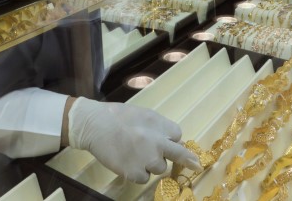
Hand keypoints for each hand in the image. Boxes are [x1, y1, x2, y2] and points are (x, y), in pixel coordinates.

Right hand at [67, 97, 200, 183]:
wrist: (94, 125)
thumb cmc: (116, 116)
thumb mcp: (142, 114)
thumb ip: (157, 126)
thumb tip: (169, 138)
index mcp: (159, 125)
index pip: (177, 135)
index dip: (171, 139)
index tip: (168, 142)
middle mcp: (157, 142)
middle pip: (179, 154)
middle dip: (188, 160)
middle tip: (196, 165)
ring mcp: (147, 159)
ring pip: (159, 168)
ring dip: (151, 164)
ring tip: (134, 155)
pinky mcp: (135, 173)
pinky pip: (144, 177)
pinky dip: (137, 173)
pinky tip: (127, 163)